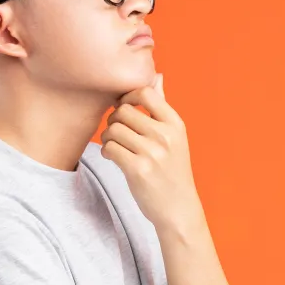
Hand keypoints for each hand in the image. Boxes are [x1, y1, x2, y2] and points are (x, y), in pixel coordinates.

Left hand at [101, 74, 204, 233]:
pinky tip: (114, 158)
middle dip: (114, 121)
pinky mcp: (138, 170)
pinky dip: (106, 152)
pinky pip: (109, 148)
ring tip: (115, 146)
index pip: (145, 92)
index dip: (127, 97)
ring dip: (108, 138)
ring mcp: (153, 153)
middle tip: (116, 133)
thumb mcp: (174, 137)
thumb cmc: (173, 170)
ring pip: (113, 130)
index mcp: (176, 124)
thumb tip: (158, 76)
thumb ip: (162, 107)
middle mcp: (166, 136)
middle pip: (123, 111)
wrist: (179, 209)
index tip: (125, 110)